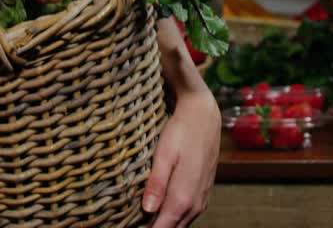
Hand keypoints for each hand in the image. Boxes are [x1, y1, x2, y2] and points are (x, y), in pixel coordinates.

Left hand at [142, 89, 219, 226]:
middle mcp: (195, 203)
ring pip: (181, 223)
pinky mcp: (203, 192)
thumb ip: (157, 184)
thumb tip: (147, 211)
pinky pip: (188, 214)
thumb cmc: (181, 132)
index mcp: (182, 197)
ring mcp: (201, 198)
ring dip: (165, 223)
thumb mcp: (164, 154)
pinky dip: (175, 217)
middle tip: (133, 223)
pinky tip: (161, 211)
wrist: (204, 115)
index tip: (129, 227)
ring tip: (143, 220)